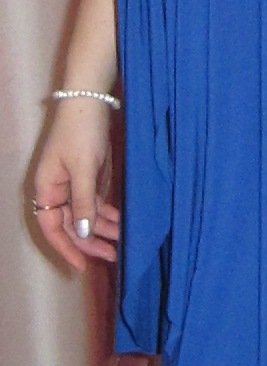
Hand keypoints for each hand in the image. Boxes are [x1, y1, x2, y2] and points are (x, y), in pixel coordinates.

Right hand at [30, 100, 120, 271]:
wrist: (91, 98)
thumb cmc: (81, 131)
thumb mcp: (84, 168)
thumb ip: (83, 201)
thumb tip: (83, 232)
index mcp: (46, 189)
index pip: (52, 228)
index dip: (67, 248)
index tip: (83, 266)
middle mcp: (56, 189)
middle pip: (70, 224)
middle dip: (90, 241)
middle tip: (112, 256)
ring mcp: (73, 182)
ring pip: (85, 214)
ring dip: (102, 229)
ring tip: (121, 243)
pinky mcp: (88, 175)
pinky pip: (95, 201)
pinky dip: (106, 213)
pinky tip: (120, 223)